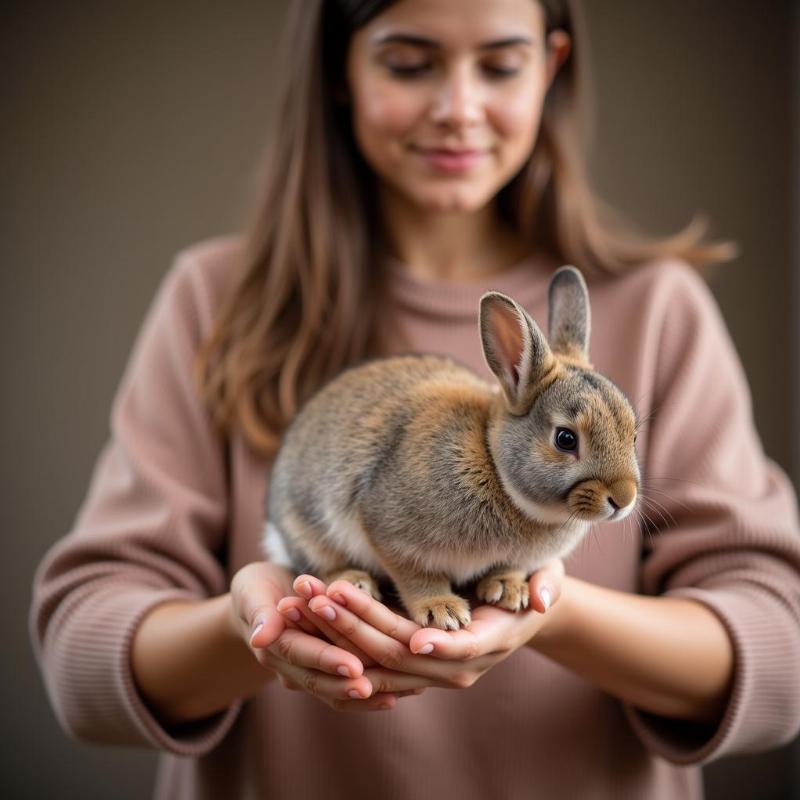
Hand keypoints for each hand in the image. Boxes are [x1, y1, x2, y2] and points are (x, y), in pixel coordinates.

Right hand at [230, 562, 414, 710]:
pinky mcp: (322, 673)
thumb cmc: (257, 589)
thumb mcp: (252, 591)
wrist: (261, 603)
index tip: (353, 667)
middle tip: (374, 687)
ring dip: (363, 695)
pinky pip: (342, 690)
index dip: (326, 660)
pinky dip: (368, 697)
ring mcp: (306, 673)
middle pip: (319, 679)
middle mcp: (289, 667)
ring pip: (334, 690)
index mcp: (273, 646)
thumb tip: (260, 637)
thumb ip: (259, 611)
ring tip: (395, 694)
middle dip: (346, 684)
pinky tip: (395, 697)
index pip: (300, 654)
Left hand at [276, 561, 564, 693]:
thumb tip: (541, 600)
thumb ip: (545, 585)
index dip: (432, 643)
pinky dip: (339, 639)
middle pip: (401, 654)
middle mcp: (455, 665)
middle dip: (360, 626)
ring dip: (338, 633)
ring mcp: (430, 668)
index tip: (409, 635)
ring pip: (376, 659)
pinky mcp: (409, 661)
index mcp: (487, 643)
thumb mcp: (547, 577)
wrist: (516, 611)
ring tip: (304, 600)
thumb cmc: (531, 585)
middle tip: (323, 595)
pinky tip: (309, 615)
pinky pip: (369, 657)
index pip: (456, 651)